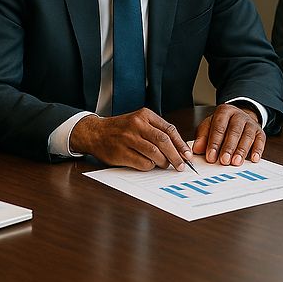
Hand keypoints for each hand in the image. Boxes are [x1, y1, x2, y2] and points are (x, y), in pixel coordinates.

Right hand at [70, 108, 192, 170]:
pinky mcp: (121, 153)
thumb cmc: (120, 129)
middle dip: (176, 155)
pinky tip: (149, 165)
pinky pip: (143, 163)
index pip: (169, 129)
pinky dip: (150, 166)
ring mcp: (128, 139)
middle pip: (163, 141)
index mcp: (144, 115)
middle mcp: (136, 125)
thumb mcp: (138, 121)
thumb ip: (156, 130)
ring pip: (155, 153)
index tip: (187, 154)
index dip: (181, 144)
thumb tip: (178, 147)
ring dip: (163, 162)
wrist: (94, 133)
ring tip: (164, 165)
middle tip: (181, 165)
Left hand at [192, 104, 264, 165]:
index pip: (218, 127)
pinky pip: (260, 140)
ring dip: (241, 150)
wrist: (240, 117)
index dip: (214, 143)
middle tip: (224, 160)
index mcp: (224, 111)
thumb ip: (203, 136)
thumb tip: (197, 148)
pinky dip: (257, 150)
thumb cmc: (222, 124)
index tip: (210, 156)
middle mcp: (239, 115)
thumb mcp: (209, 126)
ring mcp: (251, 123)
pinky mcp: (260, 131)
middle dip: (228, 147)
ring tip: (235, 162)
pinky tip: (254, 159)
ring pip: (247, 136)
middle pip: (234, 131)